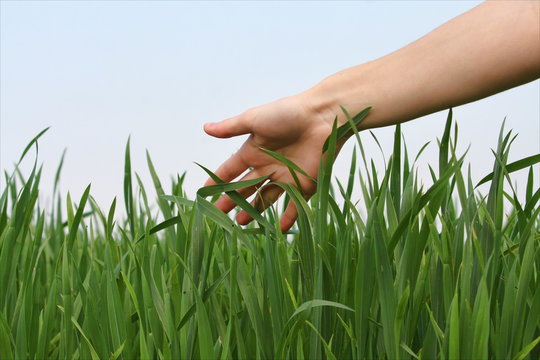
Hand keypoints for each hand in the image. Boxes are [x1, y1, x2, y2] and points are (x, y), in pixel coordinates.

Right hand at [203, 92, 335, 231]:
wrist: (324, 116)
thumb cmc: (288, 112)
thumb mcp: (255, 119)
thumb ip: (231, 127)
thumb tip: (205, 128)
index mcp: (254, 151)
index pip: (230, 170)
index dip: (217, 182)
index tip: (204, 196)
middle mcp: (267, 166)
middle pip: (245, 187)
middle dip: (231, 201)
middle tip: (218, 215)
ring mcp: (285, 177)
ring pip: (265, 198)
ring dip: (254, 211)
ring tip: (240, 223)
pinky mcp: (304, 185)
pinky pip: (294, 206)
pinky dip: (287, 218)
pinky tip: (277, 230)